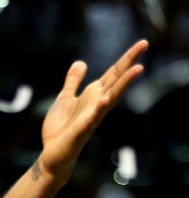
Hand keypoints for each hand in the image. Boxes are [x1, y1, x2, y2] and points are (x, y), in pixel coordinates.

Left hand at [36, 40, 146, 179]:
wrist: (52, 154)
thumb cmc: (61, 128)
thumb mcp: (65, 99)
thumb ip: (73, 82)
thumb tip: (80, 63)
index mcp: (94, 95)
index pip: (113, 74)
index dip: (126, 58)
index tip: (142, 43)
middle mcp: (97, 104)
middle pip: (116, 80)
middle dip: (129, 63)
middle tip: (144, 44)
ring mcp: (92, 117)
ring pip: (111, 98)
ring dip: (123, 84)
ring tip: (137, 68)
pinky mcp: (81, 131)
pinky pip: (91, 119)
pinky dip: (98, 110)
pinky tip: (104, 100)